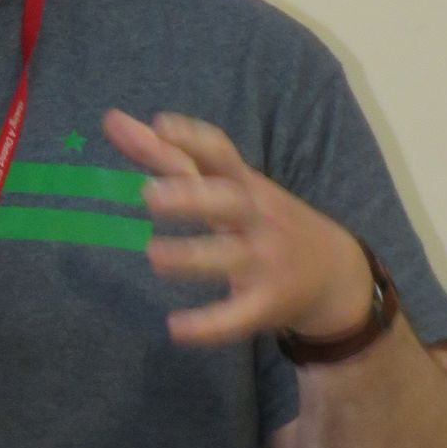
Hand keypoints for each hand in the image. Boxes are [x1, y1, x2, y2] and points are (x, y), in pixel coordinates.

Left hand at [103, 109, 374, 348]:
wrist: (334, 273)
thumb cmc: (261, 220)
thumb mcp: (225, 186)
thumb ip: (169, 156)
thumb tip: (112, 119)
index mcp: (243, 185)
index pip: (221, 154)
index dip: (192, 137)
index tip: (159, 124)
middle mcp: (256, 218)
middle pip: (228, 202)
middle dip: (192, 197)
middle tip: (149, 195)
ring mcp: (264, 261)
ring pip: (230, 257)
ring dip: (193, 256)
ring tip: (153, 255)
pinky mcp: (265, 305)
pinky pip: (237, 316)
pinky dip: (209, 324)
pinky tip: (176, 328)